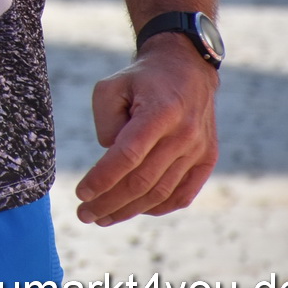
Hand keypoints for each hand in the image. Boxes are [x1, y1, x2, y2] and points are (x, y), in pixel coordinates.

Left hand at [74, 35, 217, 224]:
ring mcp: (199, 149)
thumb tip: (110, 160)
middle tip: (83, 213)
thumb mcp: (111, 87)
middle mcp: (184, 134)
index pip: (127, 156)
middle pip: (142, 181)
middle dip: (109, 202)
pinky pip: (182, 194)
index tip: (80, 193)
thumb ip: (106, 124)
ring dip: (128, 210)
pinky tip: (133, 210)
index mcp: (160, 112)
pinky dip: (157, 208)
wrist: (186, 69)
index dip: (102, 178)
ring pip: (160, 193)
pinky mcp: (207, 159)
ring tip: (101, 217)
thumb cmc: (141, 80)